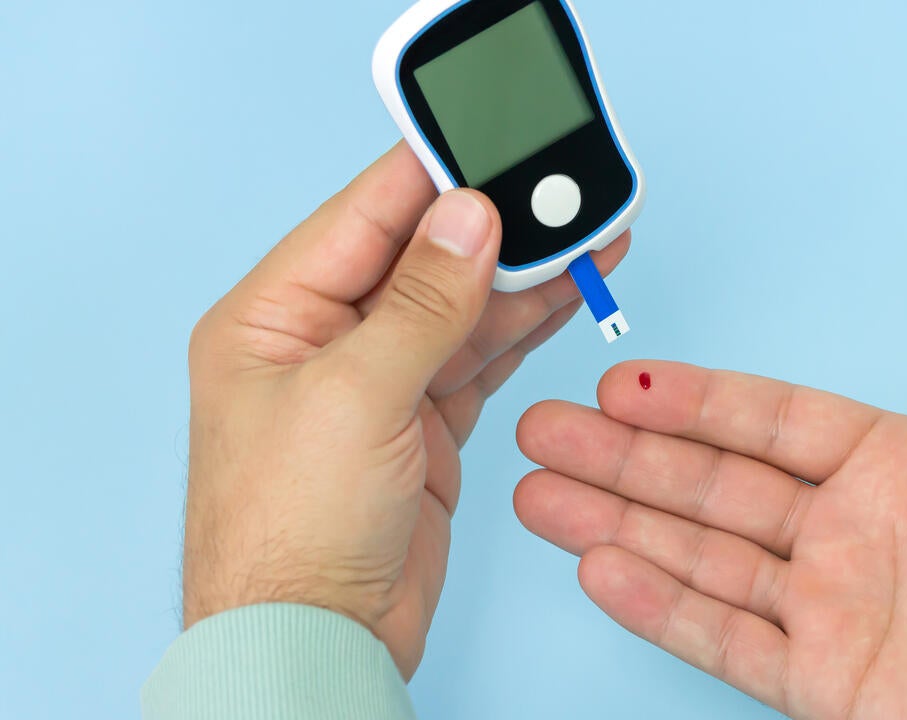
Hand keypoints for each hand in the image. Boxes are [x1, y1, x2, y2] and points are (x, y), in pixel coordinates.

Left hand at [184, 142, 628, 677]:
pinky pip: (480, 356)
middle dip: (496, 225)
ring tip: (588, 236)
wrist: (316, 643)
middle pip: (422, 256)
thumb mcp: (355, 398)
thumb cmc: (290, 533)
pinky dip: (523, 328)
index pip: (364, 216)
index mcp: (274, 315)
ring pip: (461, 305)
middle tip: (565, 192)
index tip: (499, 140)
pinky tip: (563, 294)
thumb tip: (467, 217)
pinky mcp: (423, 422)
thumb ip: (419, 303)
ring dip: (522, 275)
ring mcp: (378, 382)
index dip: (434, 175)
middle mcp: (324, 339)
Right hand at [515, 207, 906, 717]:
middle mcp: (850, 533)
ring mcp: (829, 608)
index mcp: (897, 467)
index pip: (771, 421)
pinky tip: (600, 568)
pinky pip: (723, 637)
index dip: (697, 400)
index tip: (627, 380)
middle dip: (623, 454)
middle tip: (545, 427)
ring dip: (617, 519)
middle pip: (711, 482)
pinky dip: (658, 606)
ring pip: (699, 554)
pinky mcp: (823, 680)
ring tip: (542, 491)